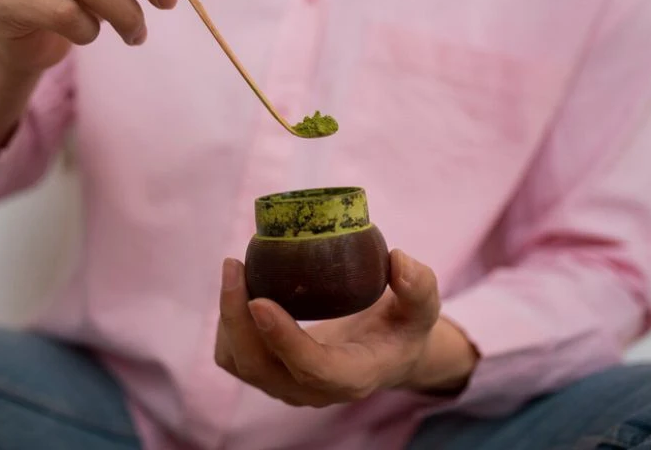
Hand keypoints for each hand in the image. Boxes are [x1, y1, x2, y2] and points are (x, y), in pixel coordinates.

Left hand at [214, 251, 478, 407]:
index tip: (259, 299)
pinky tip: (239, 284)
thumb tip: (397, 260)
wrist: (384, 352)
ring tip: (235, 268)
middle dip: (237, 319)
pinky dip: (227, 322)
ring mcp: (286, 385)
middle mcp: (314, 390)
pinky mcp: (269, 372)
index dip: (283, 338)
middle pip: (260, 367)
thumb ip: (419, 287)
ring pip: (239, 362)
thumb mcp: (422, 308)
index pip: (313, 368)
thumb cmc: (402, 327)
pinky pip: (233, 355)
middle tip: (235, 265)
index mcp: (354, 376)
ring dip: (228, 318)